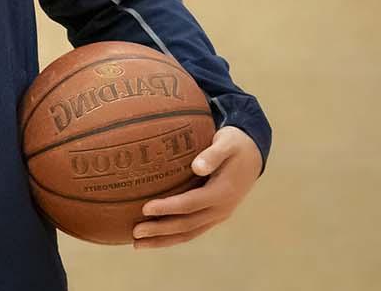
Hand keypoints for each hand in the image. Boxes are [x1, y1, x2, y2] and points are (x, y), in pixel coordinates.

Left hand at [131, 125, 261, 248]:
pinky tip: (153, 238)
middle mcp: (222, 208)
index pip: (191, 203)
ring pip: (189, 233)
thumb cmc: (234, 144)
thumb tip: (197, 167)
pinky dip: (172, 236)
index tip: (145, 208)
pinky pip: (192, 230)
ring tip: (138, 244)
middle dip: (161, 230)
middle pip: (187, 224)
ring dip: (164, 240)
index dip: (168, 207)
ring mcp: (218, 215)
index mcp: (223, 192)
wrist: (253, 154)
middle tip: (135, 232)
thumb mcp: (226, 143)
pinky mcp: (213, 215)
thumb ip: (213, 154)